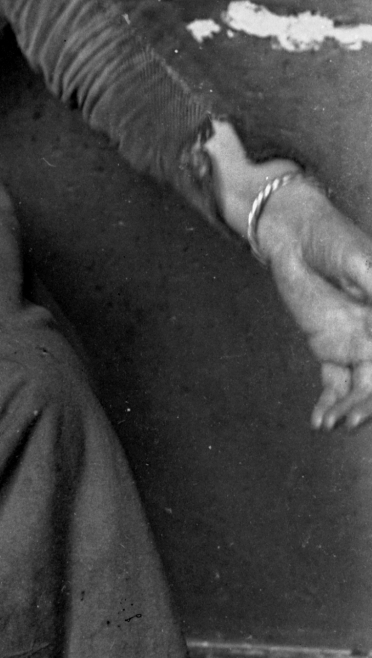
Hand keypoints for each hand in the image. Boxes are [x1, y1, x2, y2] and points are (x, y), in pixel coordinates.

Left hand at [253, 178, 371, 430]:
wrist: (293, 233)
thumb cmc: (333, 239)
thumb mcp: (362, 265)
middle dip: (370, 403)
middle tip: (352, 419)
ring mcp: (356, 343)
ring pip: (362, 388)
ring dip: (351, 408)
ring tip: (333, 423)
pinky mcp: (329, 347)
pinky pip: (335, 382)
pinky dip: (330, 402)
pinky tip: (321, 421)